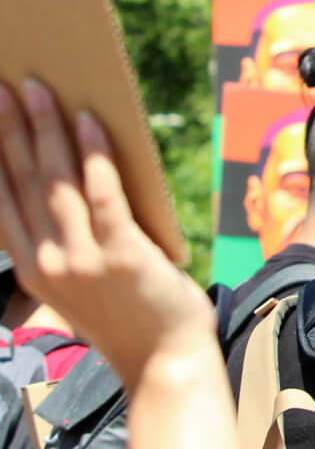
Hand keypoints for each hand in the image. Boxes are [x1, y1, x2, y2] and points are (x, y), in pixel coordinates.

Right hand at [0, 81, 209, 390]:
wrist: (165, 363)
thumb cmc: (131, 315)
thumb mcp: (82, 284)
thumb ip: (71, 240)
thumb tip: (75, 175)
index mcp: (32, 268)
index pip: (3, 199)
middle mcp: (47, 261)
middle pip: (23, 180)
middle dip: (11, 128)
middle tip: (5, 85)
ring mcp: (82, 258)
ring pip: (57, 180)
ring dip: (47, 129)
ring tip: (40, 89)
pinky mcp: (121, 254)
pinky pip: (103, 195)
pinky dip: (94, 156)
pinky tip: (90, 122)